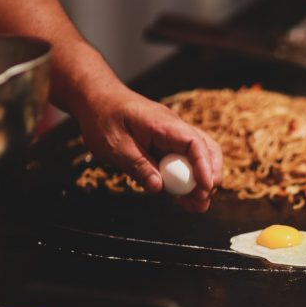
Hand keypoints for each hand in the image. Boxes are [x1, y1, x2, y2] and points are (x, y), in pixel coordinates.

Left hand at [76, 86, 222, 211]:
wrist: (95, 99)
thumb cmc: (102, 117)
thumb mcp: (115, 144)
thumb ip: (138, 165)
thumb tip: (158, 188)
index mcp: (164, 124)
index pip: (195, 142)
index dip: (204, 166)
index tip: (205, 187)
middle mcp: (175, 129)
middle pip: (207, 150)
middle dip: (209, 176)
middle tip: (203, 202)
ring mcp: (172, 137)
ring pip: (199, 158)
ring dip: (200, 182)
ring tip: (196, 207)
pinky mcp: (166, 146)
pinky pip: (183, 163)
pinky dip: (186, 181)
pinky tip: (183, 199)